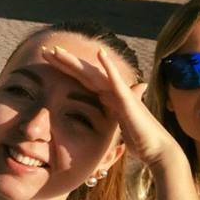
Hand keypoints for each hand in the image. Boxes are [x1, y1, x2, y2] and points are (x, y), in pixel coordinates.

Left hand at [42, 45, 182, 169]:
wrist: (156, 149)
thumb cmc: (137, 138)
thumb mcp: (113, 123)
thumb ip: (107, 111)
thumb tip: (101, 102)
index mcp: (105, 95)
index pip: (80, 78)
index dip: (63, 68)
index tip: (46, 60)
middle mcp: (111, 90)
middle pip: (82, 72)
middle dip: (63, 61)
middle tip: (43, 51)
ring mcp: (119, 92)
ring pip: (93, 72)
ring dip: (75, 61)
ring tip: (57, 50)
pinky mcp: (127, 99)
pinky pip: (116, 80)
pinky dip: (108, 66)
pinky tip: (99, 52)